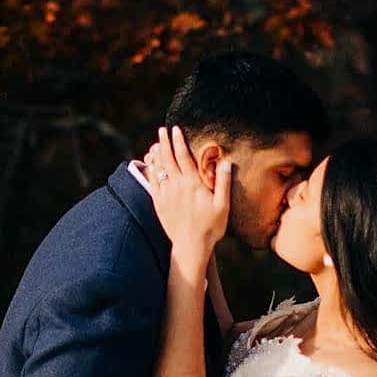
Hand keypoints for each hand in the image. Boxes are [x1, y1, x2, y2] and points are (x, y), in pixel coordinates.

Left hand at [143, 124, 230, 261]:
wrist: (190, 246)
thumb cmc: (210, 228)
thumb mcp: (223, 206)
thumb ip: (224, 183)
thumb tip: (226, 162)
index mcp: (193, 185)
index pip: (183, 157)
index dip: (179, 142)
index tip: (176, 129)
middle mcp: (177, 187)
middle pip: (168, 159)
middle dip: (165, 142)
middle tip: (162, 130)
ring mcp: (166, 195)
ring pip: (158, 169)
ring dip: (157, 154)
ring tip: (156, 143)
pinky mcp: (159, 204)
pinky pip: (152, 182)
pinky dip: (151, 170)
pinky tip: (151, 164)